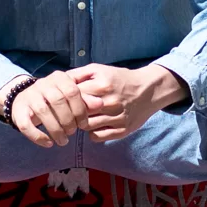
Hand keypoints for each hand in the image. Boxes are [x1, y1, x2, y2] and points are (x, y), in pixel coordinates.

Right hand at [1, 70, 86, 147]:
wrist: (24, 98)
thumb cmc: (54, 99)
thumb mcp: (70, 97)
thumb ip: (85, 100)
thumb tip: (100, 104)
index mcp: (59, 78)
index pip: (73, 92)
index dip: (80, 110)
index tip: (84, 125)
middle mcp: (43, 84)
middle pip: (58, 101)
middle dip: (68, 120)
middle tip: (73, 133)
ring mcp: (29, 96)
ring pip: (43, 112)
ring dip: (55, 130)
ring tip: (63, 141)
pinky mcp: (18, 110)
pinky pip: (26, 125)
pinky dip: (38, 136)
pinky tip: (48, 143)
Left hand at [70, 63, 185, 141]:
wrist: (148, 90)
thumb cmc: (120, 79)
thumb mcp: (99, 70)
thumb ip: (78, 74)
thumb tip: (58, 81)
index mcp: (102, 85)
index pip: (73, 96)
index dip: (65, 99)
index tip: (63, 100)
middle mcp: (110, 102)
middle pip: (78, 113)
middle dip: (71, 113)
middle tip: (70, 111)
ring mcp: (117, 118)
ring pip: (86, 126)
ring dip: (80, 123)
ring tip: (83, 118)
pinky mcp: (122, 130)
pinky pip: (96, 137)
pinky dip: (92, 132)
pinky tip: (94, 125)